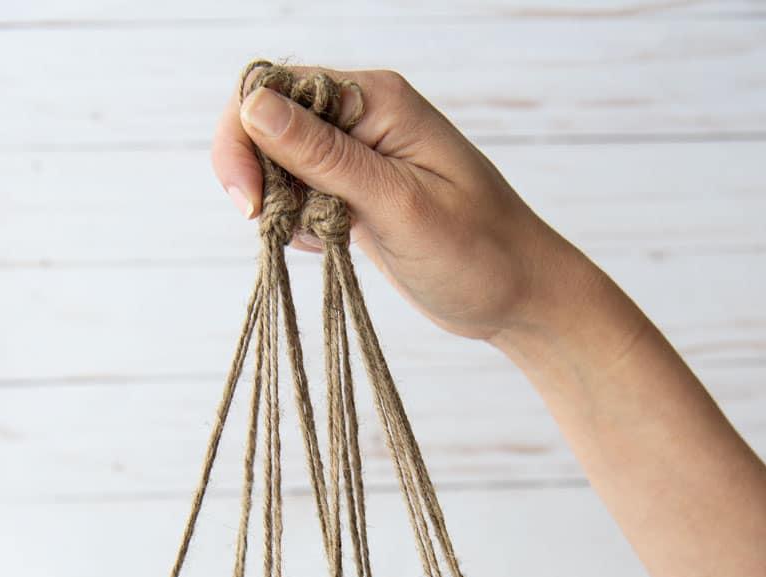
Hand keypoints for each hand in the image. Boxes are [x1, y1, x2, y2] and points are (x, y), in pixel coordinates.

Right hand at [212, 67, 556, 342]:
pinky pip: (302, 199)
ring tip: (321, 242)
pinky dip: (300, 226)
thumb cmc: (480, 253)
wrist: (520, 298)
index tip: (249, 204)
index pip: (275, 90)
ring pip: (280, 166)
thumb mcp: (399, 205)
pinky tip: (332, 250)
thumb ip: (326, 157)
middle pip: (268, 124)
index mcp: (375, 102)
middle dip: (256, 176)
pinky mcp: (357, 198)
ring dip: (279, 205)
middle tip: (272, 230)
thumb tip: (255, 107)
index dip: (245, 138)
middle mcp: (363, 121)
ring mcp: (359, 161)